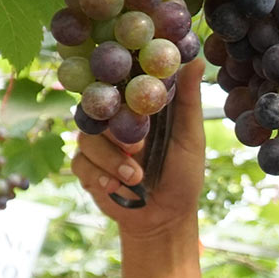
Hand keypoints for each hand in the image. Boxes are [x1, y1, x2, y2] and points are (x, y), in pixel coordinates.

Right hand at [71, 60, 207, 238]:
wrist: (165, 218)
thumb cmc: (183, 174)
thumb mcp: (190, 137)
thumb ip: (188, 100)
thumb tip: (197, 59)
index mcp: (138, 108)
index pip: (122, 83)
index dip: (121, 81)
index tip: (130, 91)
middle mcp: (114, 121)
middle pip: (98, 108)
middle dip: (116, 130)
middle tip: (138, 146)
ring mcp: (98, 144)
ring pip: (87, 137)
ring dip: (111, 160)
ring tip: (135, 177)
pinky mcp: (86, 167)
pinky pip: (80, 163)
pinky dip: (100, 176)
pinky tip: (117, 187)